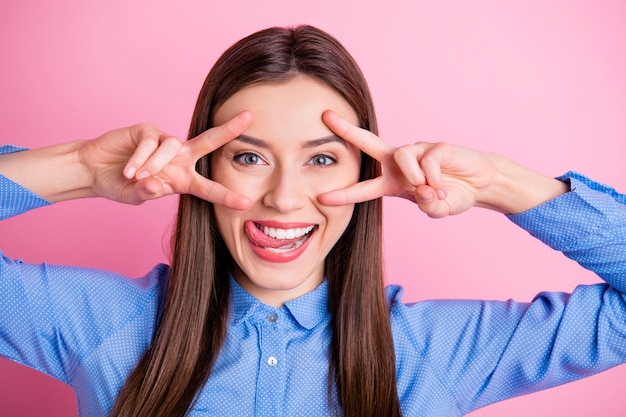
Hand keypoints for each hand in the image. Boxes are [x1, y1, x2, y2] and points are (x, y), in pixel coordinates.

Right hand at [78, 112, 252, 207]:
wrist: (93, 170)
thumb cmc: (120, 185)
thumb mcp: (135, 196)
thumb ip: (147, 193)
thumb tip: (156, 186)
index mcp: (183, 179)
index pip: (209, 188)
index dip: (226, 196)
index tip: (246, 203)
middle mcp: (179, 158)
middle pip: (209, 142)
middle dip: (229, 129)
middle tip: (250, 117)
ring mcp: (164, 143)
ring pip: (172, 146)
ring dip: (155, 164)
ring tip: (137, 176)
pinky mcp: (147, 131)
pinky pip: (151, 141)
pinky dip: (140, 157)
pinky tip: (128, 169)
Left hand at [319, 111, 502, 217]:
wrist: (481, 183)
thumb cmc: (453, 194)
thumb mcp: (438, 209)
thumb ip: (428, 206)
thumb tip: (422, 191)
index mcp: (393, 182)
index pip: (364, 188)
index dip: (344, 194)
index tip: (322, 197)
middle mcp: (400, 164)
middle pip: (369, 143)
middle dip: (348, 130)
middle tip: (327, 117)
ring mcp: (417, 152)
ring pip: (401, 156)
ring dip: (414, 176)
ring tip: (431, 191)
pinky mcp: (435, 146)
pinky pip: (428, 161)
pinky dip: (434, 178)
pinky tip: (443, 187)